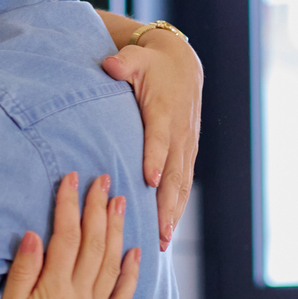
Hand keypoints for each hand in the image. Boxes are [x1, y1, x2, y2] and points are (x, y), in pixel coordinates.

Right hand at [0, 173, 139, 298]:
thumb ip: (22, 274)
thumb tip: (35, 235)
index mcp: (54, 291)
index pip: (65, 237)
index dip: (68, 205)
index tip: (71, 179)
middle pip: (93, 244)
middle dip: (98, 208)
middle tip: (103, 180)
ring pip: (112, 264)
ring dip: (117, 231)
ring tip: (121, 204)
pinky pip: (122, 298)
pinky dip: (131, 274)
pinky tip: (135, 254)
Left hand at [102, 31, 201, 250]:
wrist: (181, 64)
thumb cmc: (150, 64)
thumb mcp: (135, 59)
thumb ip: (123, 63)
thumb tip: (110, 64)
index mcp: (163, 112)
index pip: (158, 138)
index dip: (155, 158)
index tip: (149, 180)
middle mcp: (178, 133)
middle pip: (174, 172)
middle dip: (166, 203)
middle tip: (158, 230)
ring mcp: (185, 145)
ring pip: (181, 184)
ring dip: (173, 213)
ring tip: (163, 240)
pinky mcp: (187, 152)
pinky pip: (183, 183)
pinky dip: (177, 207)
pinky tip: (167, 230)